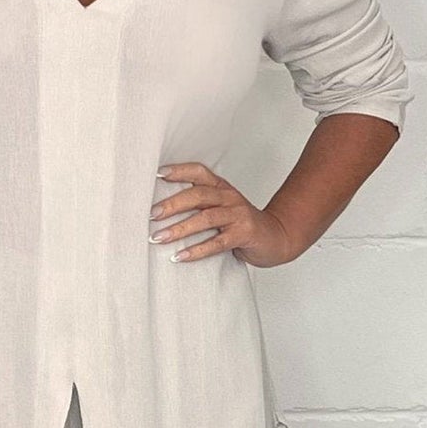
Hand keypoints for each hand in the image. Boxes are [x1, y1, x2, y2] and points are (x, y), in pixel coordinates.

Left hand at [150, 162, 298, 268]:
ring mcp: (237, 215)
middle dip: (172, 205)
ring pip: (205, 219)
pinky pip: (217, 243)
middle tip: (151, 215)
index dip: (179, 171)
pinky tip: (180, 256)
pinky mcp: (243, 235)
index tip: (158, 174)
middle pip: (198, 195)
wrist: (276, 237)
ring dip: (179, 229)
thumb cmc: (241, 224)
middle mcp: (229, 197)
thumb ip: (199, 205)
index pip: (199, 172)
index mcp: (221, 188)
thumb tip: (162, 210)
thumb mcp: (221, 208)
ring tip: (158, 238)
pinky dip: (197, 250)